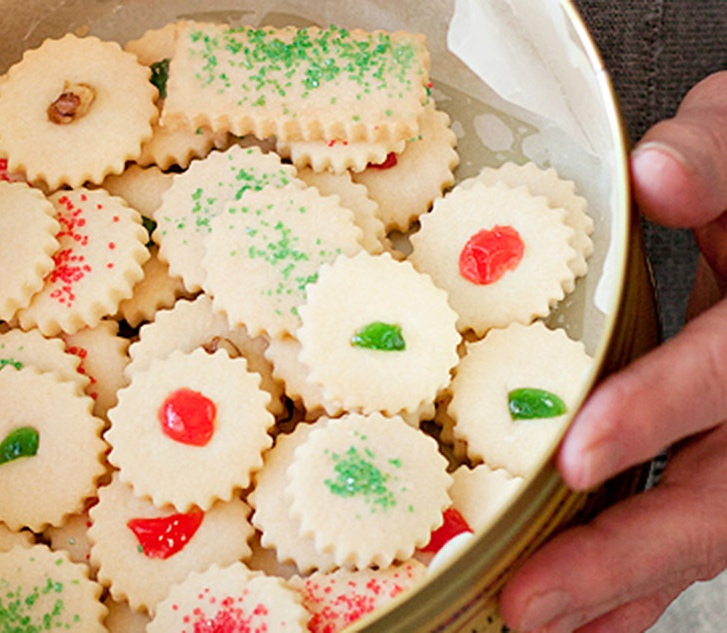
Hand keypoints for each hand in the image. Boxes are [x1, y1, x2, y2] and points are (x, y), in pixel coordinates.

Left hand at [501, 71, 726, 631]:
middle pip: (726, 494)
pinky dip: (637, 584)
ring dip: (624, 588)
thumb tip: (660, 173)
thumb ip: (716, 158)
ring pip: (712, 529)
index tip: (575, 456)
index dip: (660, 409)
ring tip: (537, 625)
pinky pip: (696, 527)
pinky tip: (581, 622)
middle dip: (629, 552)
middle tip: (531, 600)